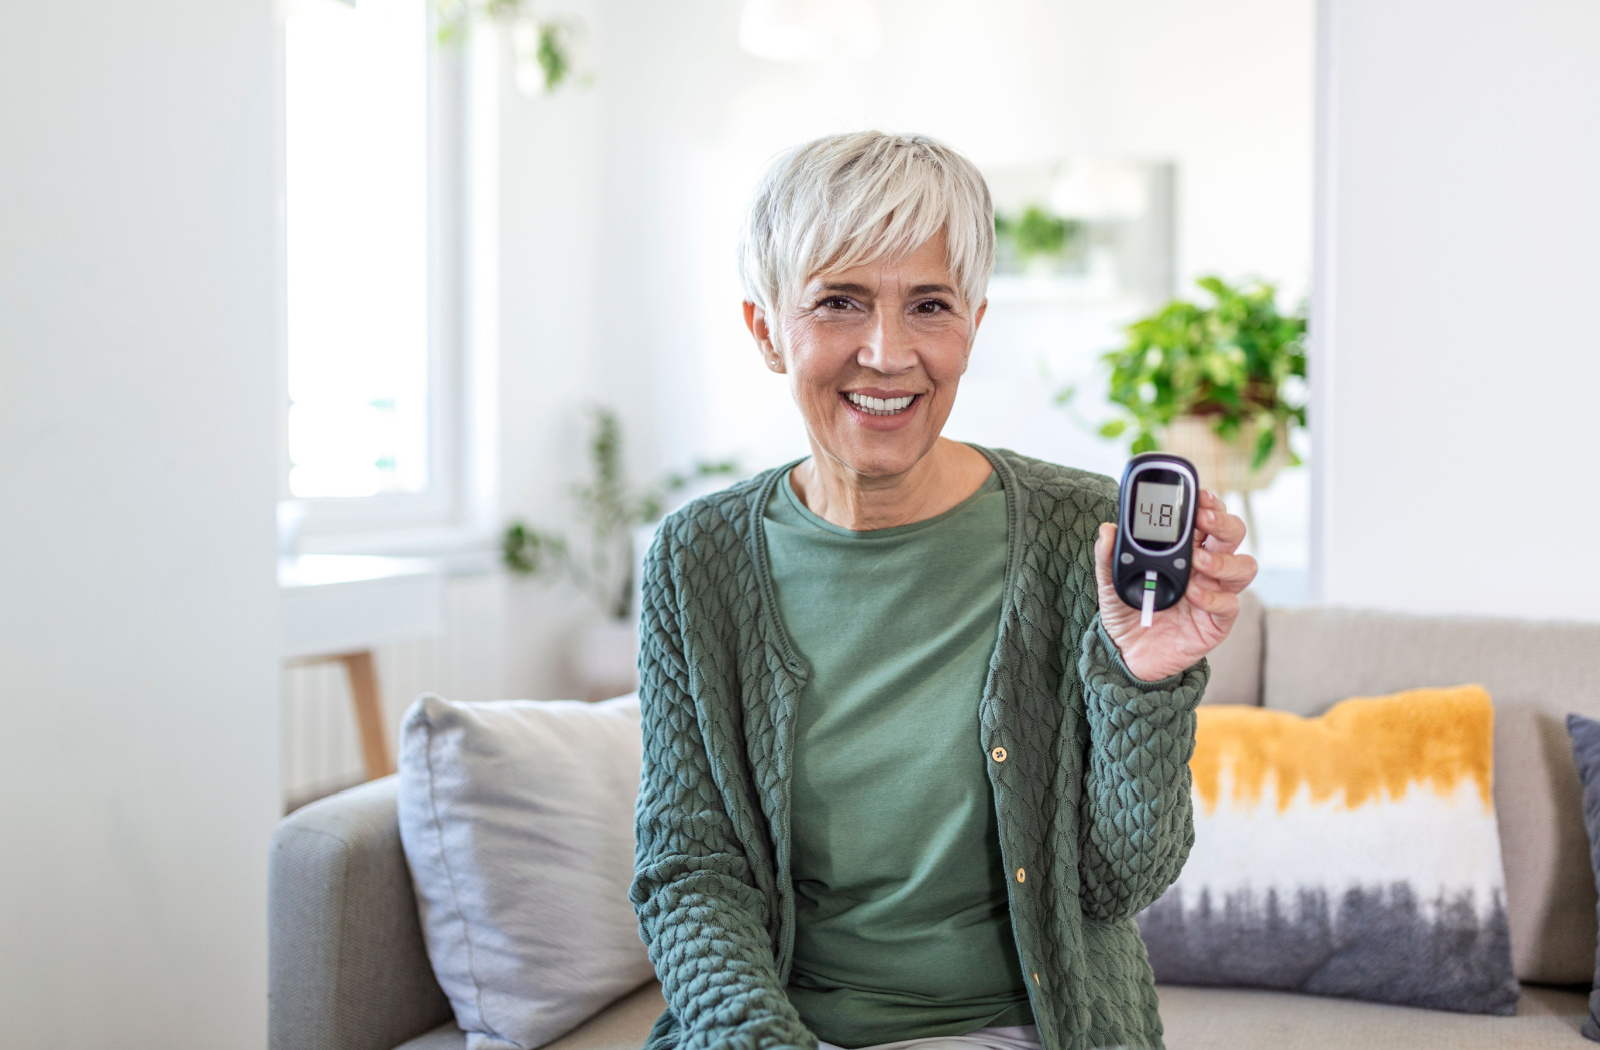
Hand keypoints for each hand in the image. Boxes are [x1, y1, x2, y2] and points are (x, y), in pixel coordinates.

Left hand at [1093, 489, 1257, 681]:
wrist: (1127, 654)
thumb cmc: (1126, 612)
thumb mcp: (1110, 583)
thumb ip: (1108, 557)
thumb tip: (1107, 530)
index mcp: (1185, 550)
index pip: (1208, 519)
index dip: (1210, 504)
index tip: (1201, 495)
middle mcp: (1207, 568)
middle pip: (1232, 535)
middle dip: (1223, 523)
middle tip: (1203, 520)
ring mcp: (1215, 594)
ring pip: (1244, 566)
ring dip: (1224, 561)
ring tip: (1197, 562)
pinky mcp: (1216, 623)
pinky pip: (1229, 605)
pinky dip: (1212, 597)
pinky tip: (1192, 594)